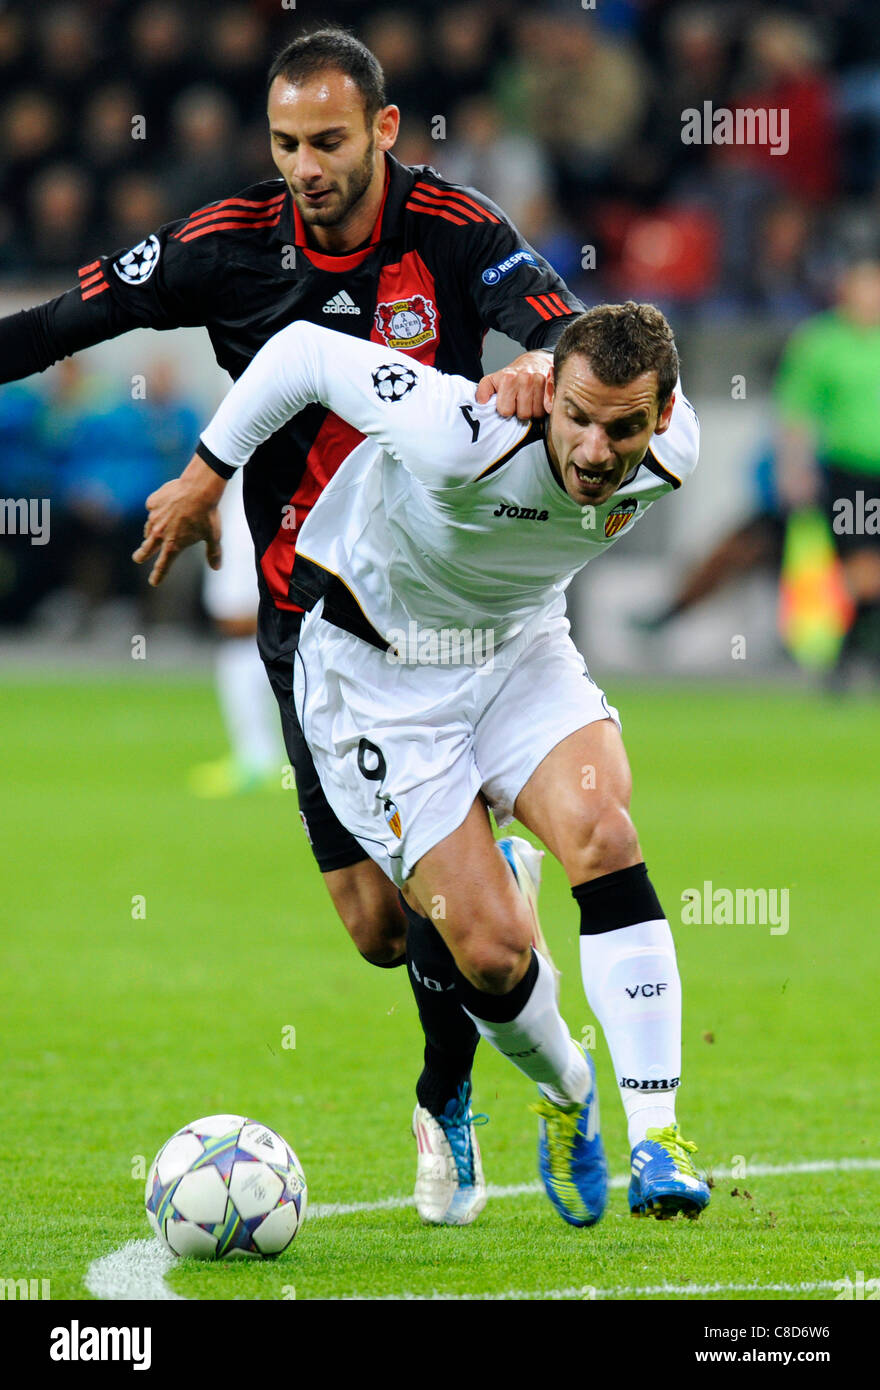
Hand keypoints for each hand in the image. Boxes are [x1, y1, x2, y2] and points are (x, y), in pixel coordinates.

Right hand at [132, 453, 225, 585]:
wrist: (199, 488)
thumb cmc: (208, 514)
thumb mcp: (213, 536)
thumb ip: (213, 553)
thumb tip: (216, 567)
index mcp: (173, 545)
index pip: (163, 565)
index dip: (158, 575)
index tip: (153, 582)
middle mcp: (160, 533)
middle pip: (146, 549)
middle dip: (140, 555)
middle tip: (137, 558)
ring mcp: (154, 517)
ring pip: (149, 528)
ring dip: (151, 532)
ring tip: (156, 531)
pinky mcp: (153, 502)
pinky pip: (152, 508)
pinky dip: (157, 510)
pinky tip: (165, 506)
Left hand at [475, 349, 551, 417]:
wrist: (535, 361)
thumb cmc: (514, 375)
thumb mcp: (494, 379)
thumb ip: (484, 389)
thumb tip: (480, 402)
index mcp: (508, 378)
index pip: (505, 411)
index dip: (507, 409)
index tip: (509, 402)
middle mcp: (525, 379)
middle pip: (523, 414)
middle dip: (521, 410)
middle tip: (521, 400)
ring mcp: (540, 381)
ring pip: (536, 413)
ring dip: (534, 410)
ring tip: (530, 399)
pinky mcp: (553, 385)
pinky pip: (548, 409)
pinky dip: (545, 407)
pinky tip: (540, 400)